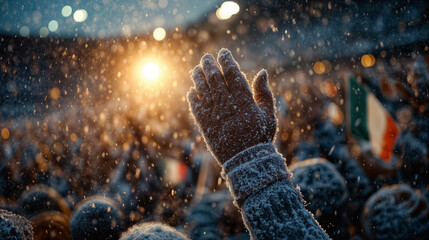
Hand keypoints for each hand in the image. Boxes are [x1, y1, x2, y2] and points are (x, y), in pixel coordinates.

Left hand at [188, 49, 276, 163]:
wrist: (246, 161)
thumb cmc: (260, 137)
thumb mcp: (268, 115)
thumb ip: (264, 93)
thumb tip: (262, 72)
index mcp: (243, 99)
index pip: (232, 73)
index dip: (226, 61)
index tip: (223, 53)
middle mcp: (227, 104)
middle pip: (214, 78)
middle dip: (209, 65)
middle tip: (206, 57)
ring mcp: (214, 114)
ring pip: (202, 89)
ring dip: (198, 77)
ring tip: (196, 69)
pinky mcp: (205, 125)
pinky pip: (196, 107)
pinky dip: (192, 97)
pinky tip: (192, 90)